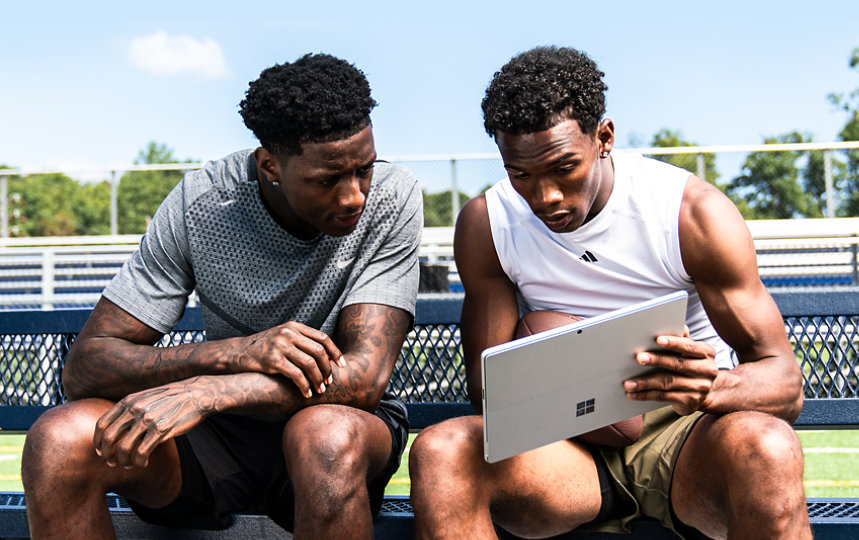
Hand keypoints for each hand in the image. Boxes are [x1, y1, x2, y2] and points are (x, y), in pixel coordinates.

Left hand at [93, 378, 214, 467]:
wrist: (197, 394)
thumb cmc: (172, 398)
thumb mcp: (146, 397)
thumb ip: (130, 410)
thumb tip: (115, 429)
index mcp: (128, 401)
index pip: (102, 424)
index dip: (98, 441)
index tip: (101, 451)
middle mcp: (135, 409)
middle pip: (109, 438)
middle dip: (107, 455)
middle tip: (112, 462)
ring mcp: (148, 419)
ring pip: (124, 448)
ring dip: (123, 461)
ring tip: (129, 465)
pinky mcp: (162, 429)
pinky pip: (142, 452)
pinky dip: (139, 462)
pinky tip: (143, 463)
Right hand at [238, 322, 344, 398]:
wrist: (238, 352)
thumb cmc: (264, 348)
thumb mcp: (283, 336)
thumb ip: (301, 340)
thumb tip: (326, 354)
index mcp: (294, 326)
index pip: (323, 338)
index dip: (335, 352)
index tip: (342, 365)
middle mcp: (288, 333)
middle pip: (319, 351)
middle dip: (327, 369)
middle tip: (329, 381)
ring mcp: (280, 345)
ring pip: (309, 364)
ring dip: (318, 379)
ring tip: (320, 390)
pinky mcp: (272, 360)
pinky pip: (296, 375)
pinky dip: (304, 386)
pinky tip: (306, 394)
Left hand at [623, 329, 718, 414]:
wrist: (705, 394)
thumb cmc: (691, 365)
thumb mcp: (689, 352)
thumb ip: (681, 339)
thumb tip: (677, 324)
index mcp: (706, 353)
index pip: (689, 346)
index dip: (674, 343)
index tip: (657, 339)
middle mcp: (707, 370)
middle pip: (677, 364)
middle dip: (656, 360)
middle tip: (638, 358)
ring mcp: (700, 388)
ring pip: (668, 383)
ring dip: (645, 383)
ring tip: (628, 383)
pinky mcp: (691, 402)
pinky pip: (664, 397)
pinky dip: (646, 395)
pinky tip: (632, 394)